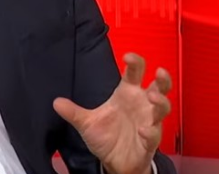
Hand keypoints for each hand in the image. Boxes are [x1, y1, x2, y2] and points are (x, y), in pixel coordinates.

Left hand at [53, 53, 171, 173]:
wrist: (114, 162)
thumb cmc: (106, 136)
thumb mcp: (87, 123)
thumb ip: (73, 112)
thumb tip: (55, 102)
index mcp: (127, 94)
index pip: (134, 73)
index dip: (134, 62)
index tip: (128, 56)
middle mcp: (141, 104)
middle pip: (158, 86)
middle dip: (162, 79)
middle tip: (159, 71)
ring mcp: (148, 121)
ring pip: (163, 108)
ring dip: (161, 101)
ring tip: (153, 97)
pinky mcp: (150, 141)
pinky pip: (154, 134)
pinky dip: (150, 132)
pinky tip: (143, 130)